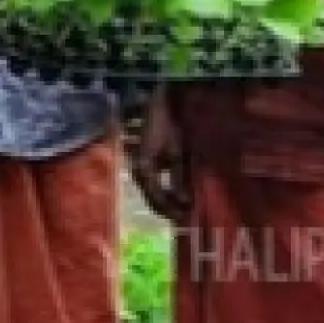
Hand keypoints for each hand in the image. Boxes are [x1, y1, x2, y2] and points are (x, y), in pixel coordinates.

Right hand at [128, 88, 191, 221]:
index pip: (157, 199)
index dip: (171, 211)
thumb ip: (179, 178)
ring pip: (152, 190)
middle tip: (185, 217)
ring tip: (182, 207)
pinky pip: (153, 180)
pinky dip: (164, 188)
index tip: (186, 219)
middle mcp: (137, 170)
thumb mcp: (177, 152)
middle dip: (168, 208)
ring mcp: (138, 164)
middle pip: (152, 197)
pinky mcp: (143, 159)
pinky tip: (175, 191)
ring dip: (166, 199)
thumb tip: (185, 203)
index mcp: (144, 169)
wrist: (158, 102)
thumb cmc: (169, 125)